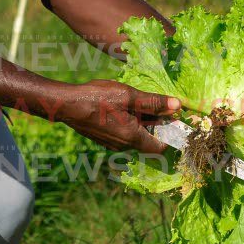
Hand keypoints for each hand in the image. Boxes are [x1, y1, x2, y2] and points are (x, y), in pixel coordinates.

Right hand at [59, 79, 180, 153]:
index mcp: (132, 138)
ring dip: (143, 122)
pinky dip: (130, 123)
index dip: (170, 134)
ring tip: (140, 102)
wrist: (66, 105)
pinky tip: (124, 106)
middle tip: (159, 104)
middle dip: (157, 124)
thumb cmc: (98, 98)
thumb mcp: (129, 96)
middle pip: (149, 140)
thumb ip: (154, 102)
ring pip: (136, 136)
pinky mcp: (104, 139)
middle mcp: (123, 146)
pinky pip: (124, 134)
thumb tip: (177, 105)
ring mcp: (112, 144)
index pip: (160, 146)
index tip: (173, 117)